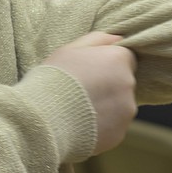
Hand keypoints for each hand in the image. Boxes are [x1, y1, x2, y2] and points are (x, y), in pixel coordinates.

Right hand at [43, 32, 137, 153]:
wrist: (42, 119)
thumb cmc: (53, 79)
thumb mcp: (69, 49)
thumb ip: (98, 39)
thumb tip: (119, 38)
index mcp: (118, 59)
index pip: (125, 58)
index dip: (106, 64)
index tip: (88, 71)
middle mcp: (129, 85)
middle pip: (124, 82)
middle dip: (108, 85)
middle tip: (80, 90)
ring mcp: (126, 112)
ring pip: (120, 106)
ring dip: (105, 106)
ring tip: (78, 109)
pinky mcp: (119, 134)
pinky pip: (113, 126)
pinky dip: (101, 126)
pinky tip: (80, 124)